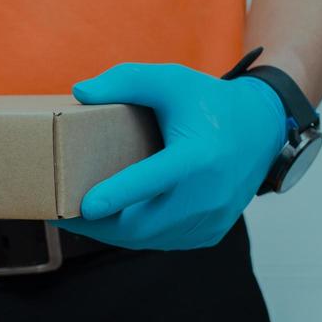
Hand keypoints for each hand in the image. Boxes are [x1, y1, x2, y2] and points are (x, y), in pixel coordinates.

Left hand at [58, 62, 285, 250]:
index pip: (153, 180)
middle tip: (60, 214)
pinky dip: (137, 235)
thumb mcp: (171, 79)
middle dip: (97, 224)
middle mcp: (210, 194)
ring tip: (79, 219)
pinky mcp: (211, 232)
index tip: (84, 206)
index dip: (118, 195)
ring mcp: (213, 219)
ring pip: (150, 238)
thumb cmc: (210, 103)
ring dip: (112, 233)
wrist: (261, 130)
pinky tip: (114, 222)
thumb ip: (125, 80)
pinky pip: (164, 241)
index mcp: (199, 157)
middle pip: (142, 223)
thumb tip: (80, 92)